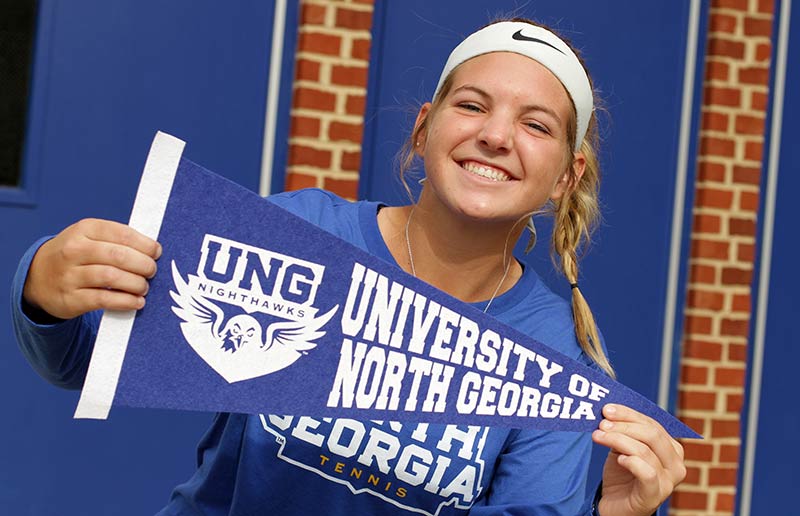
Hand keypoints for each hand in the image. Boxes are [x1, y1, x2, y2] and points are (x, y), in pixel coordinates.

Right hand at [23, 218, 161, 319]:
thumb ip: (117, 240)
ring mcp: (69, 275)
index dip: (145, 244)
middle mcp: (74, 250)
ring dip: (136, 284)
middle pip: (118, 256)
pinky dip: (126, 301)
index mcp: (84, 229)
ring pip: (112, 277)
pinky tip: (137, 301)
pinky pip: (104, 300)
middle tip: (152, 271)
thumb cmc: (78, 255)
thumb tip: (154, 251)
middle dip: (143, 265)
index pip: (122, 234)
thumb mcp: (90, 238)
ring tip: (144, 287)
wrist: (39, 277)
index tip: (157, 252)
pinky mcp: (70, 299)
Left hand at [592, 404, 685, 515]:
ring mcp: (668, 481)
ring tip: (598, 436)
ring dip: (618, 440)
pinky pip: (647, 473)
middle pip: (652, 435)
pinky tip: (619, 459)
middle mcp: (676, 464)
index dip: (629, 414)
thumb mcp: (622, 447)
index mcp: (671, 449)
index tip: (607, 409)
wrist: (615, 505)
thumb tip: (608, 411)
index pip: (652, 424)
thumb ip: (622, 430)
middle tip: (602, 423)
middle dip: (623, 425)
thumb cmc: (622, 475)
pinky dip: (632, 462)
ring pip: (645, 451)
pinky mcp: (655, 495)